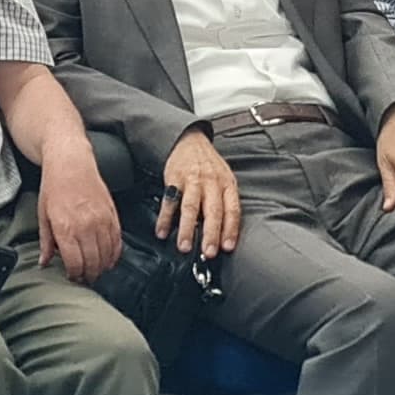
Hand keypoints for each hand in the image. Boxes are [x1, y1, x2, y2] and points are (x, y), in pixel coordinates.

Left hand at [37, 151, 122, 283]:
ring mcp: (101, 220)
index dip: (74, 275)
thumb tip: (44, 262)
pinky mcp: (112, 215)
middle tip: (84, 278)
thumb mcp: (43, 215)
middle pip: (92, 263)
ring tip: (95, 270)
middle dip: (88, 275)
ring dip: (101, 267)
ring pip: (107, 255)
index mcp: (65, 228)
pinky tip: (108, 259)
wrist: (71, 163)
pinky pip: (117, 242)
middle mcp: (85, 226)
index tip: (72, 277)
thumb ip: (46, 242)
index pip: (75, 263)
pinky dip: (114, 254)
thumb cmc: (54, 186)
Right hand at [157, 129, 243, 257]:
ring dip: (186, 229)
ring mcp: (192, 181)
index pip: (232, 210)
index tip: (227, 247)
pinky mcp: (174, 179)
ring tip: (184, 246)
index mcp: (227, 185)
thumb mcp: (225, 180)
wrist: (190, 141)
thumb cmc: (209, 166)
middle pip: (213, 211)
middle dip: (211, 234)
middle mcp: (211, 183)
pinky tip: (161, 231)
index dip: (230, 229)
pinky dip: (164, 218)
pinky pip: (169, 201)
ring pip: (190, 207)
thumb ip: (224, 204)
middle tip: (208, 252)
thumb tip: (224, 235)